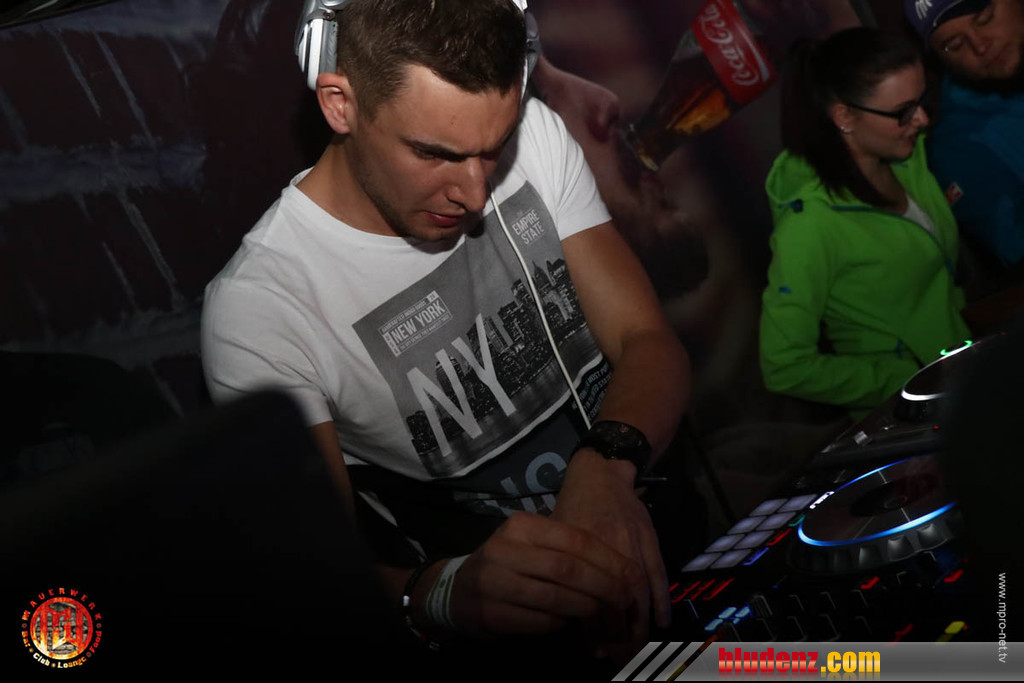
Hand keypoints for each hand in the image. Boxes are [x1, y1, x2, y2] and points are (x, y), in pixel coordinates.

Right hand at [446, 512, 638, 638]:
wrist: (458, 590)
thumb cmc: (509, 564)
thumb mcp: (533, 545)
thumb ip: (570, 551)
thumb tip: (623, 571)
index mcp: (522, 526)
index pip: (576, 539)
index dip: (610, 559)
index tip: (633, 578)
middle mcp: (505, 549)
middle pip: (568, 569)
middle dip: (604, 588)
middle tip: (625, 603)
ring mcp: (494, 582)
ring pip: (555, 598)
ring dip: (586, 610)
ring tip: (603, 616)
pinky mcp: (490, 613)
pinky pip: (538, 621)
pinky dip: (561, 624)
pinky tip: (569, 623)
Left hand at [551, 448, 670, 649]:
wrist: (602, 472)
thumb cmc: (573, 507)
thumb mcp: (557, 536)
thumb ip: (561, 571)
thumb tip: (565, 616)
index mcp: (576, 547)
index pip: (586, 597)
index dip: (593, 628)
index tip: (596, 650)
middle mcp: (605, 546)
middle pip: (614, 599)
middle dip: (618, 633)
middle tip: (618, 656)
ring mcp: (631, 542)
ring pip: (638, 591)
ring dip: (639, 623)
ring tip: (635, 645)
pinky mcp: (650, 539)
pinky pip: (658, 574)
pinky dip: (661, 601)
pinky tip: (660, 622)